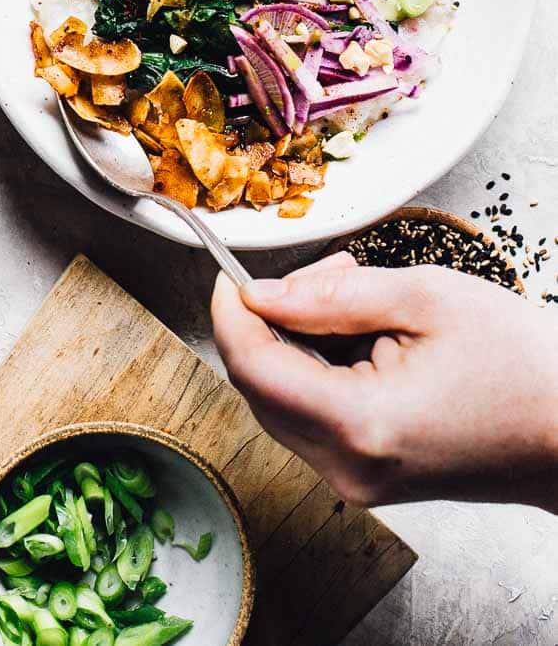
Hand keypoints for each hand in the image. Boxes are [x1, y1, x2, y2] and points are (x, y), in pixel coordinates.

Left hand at [212, 252, 557, 508]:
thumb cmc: (521, 365)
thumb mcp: (424, 298)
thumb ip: (329, 295)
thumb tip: (259, 294)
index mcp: (359, 425)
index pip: (250, 366)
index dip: (229, 311)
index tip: (231, 269)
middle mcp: (348, 467)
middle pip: (259, 385)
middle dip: (272, 318)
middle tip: (329, 272)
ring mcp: (358, 480)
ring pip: (283, 399)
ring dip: (298, 340)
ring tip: (359, 296)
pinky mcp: (370, 477)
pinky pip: (314, 416)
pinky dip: (320, 367)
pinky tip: (364, 334)